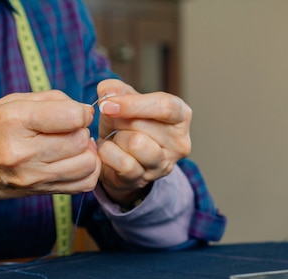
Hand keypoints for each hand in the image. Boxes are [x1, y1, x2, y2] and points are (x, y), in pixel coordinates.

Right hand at [0, 90, 100, 211]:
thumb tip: (84, 110)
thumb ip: (50, 100)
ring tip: (71, 146)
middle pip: (80, 141)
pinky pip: (83, 184)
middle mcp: (24, 152)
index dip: (80, 111)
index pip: (72, 117)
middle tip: (68, 129)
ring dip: (86, 152)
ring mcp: (32, 176)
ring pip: (87, 164)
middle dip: (81, 130)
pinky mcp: (39, 192)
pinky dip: (86, 171)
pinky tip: (72, 162)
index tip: (73, 112)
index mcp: (15, 121)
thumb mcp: (8, 103)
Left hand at [96, 79, 191, 205]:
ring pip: (135, 144)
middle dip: (120, 122)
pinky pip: (123, 163)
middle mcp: (180, 141)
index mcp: (180, 115)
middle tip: (117, 125)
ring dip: (116, 139)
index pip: (165, 106)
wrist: (117, 161)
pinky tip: (109, 152)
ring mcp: (165, 163)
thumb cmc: (124, 126)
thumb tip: (108, 91)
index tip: (107, 105)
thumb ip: (114, 89)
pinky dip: (108, 155)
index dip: (133, 104)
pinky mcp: (146, 179)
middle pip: (142, 124)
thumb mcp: (121, 101)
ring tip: (117, 139)